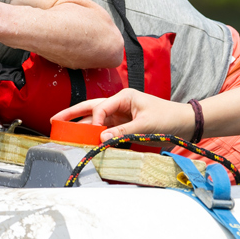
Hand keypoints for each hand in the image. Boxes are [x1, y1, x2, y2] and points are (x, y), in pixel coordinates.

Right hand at [53, 89, 194, 140]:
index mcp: (124, 97)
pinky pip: (106, 132)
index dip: (94, 120)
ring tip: (64, 133)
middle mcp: (119, 105)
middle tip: (55, 120)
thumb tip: (102, 137)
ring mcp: (121, 117)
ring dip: (82, 127)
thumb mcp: (146, 125)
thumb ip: (123, 132)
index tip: (96, 133)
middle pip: (90, 109)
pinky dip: (96, 136)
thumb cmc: (169, 118)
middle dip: (72, 114)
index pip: (100, 107)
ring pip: (96, 121)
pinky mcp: (124, 128)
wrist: (185, 125)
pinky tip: (85, 141)